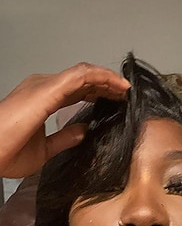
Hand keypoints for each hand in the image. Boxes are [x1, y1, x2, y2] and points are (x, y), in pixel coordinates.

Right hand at [0, 63, 129, 177]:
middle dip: (106, 85)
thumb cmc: (7, 152)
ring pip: (84, 74)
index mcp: (43, 100)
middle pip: (82, 79)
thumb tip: (83, 130)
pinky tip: (117, 86)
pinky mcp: (48, 89)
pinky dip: (102, 77)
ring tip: (126, 89)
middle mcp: (44, 88)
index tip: (117, 101)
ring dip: (108, 79)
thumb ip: (65, 138)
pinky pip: (81, 76)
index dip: (98, 92)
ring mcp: (46, 85)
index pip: (76, 90)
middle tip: (125, 94)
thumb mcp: (45, 149)